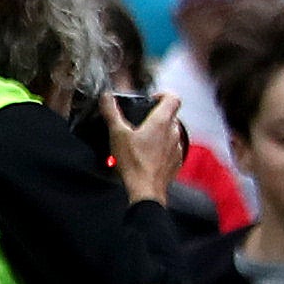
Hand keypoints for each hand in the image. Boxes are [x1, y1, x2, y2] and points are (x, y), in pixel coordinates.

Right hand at [105, 92, 177, 210]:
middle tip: (140, 121)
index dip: (163, 94)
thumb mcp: (117, 134)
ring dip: (159, 132)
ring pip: (171, 132)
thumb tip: (106, 96)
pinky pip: (171, 148)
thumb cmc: (133, 162)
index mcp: (162, 122)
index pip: (173, 98)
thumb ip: (111, 113)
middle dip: (156, 115)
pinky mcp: (176, 160)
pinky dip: (161, 147)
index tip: (151, 99)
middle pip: (171, 115)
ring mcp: (177, 147)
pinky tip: (147, 154)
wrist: (146, 189)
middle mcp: (174, 132)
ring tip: (140, 139)